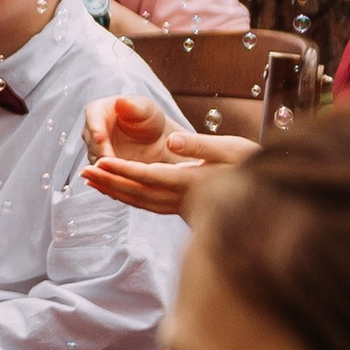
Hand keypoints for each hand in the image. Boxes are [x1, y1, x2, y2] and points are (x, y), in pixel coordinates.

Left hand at [82, 92, 249, 217]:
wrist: (266, 195)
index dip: (124, 170)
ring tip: (89, 179)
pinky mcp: (179, 209)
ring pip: (139, 201)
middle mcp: (183, 198)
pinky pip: (146, 205)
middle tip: (83, 172)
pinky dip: (125, 197)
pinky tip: (109, 188)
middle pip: (138, 192)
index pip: (150, 176)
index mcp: (193, 181)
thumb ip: (200, 145)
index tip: (102, 160)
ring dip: (113, 191)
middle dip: (110, 182)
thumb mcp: (231, 149)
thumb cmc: (250, 164)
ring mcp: (181, 207)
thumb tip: (173, 141)